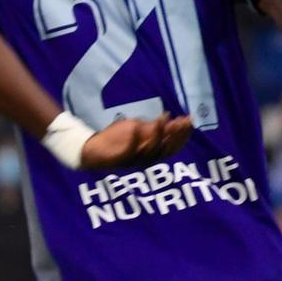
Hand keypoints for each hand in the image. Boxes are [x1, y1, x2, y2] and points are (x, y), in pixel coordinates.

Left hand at [78, 115, 194, 169]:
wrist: (93, 147)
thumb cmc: (118, 138)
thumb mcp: (140, 128)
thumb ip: (156, 126)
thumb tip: (178, 119)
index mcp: (153, 153)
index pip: (174, 147)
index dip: (183, 135)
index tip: (189, 120)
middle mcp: (146, 159)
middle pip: (166, 151)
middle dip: (175, 135)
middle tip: (179, 120)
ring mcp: (134, 161)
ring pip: (151, 151)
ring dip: (157, 134)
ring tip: (160, 118)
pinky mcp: (120, 161)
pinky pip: (130, 152)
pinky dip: (134, 140)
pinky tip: (137, 127)